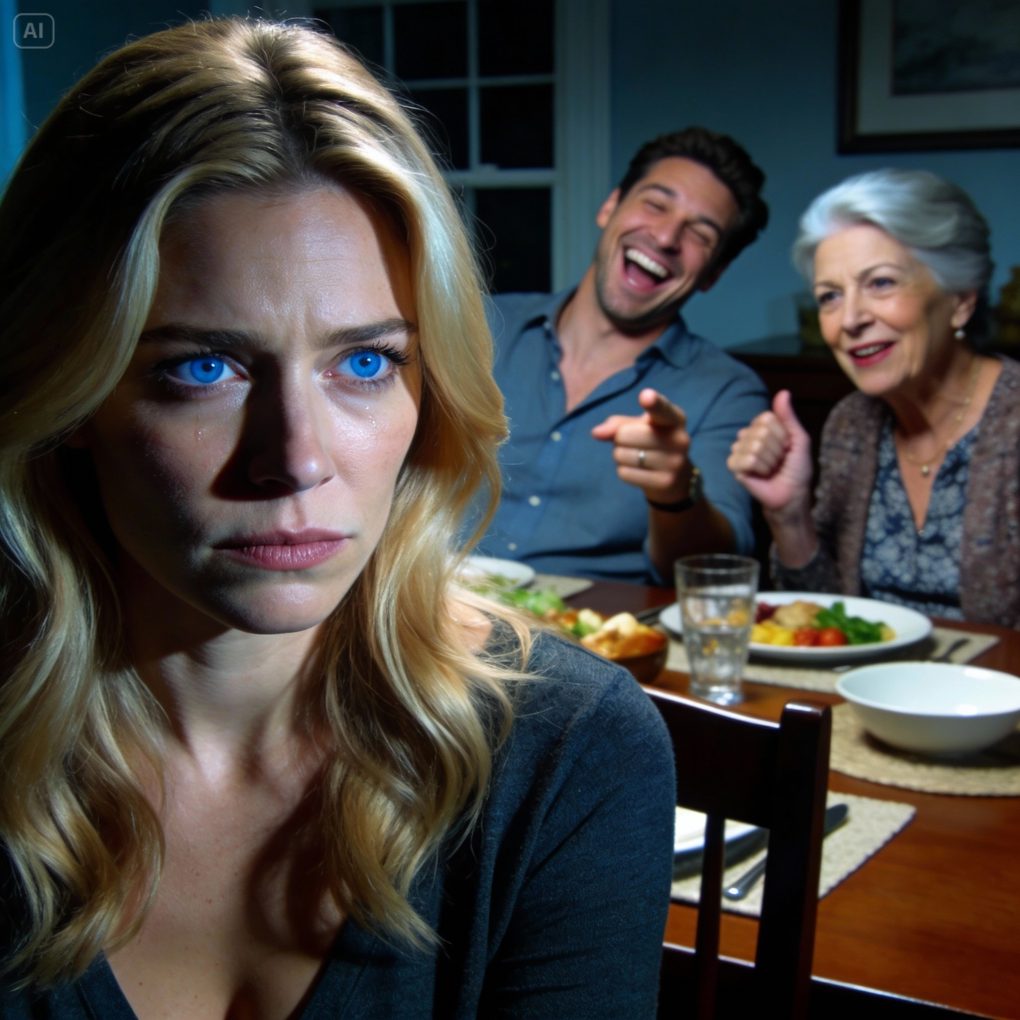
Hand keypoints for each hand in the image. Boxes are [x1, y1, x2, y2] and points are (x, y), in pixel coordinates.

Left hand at [591, 388, 694, 503]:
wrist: (676, 478)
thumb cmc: (653, 442)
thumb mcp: (640, 426)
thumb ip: (618, 424)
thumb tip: (597, 432)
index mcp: (675, 418)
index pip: (662, 409)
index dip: (653, 403)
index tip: (646, 397)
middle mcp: (680, 439)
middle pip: (625, 434)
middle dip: (620, 439)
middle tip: (635, 443)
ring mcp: (674, 462)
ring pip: (622, 455)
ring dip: (620, 455)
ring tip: (637, 456)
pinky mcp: (665, 482)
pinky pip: (624, 473)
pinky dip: (623, 471)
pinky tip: (638, 470)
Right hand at [726, 390, 812, 514]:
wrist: (791, 494)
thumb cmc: (796, 469)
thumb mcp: (799, 439)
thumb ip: (789, 417)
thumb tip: (783, 392)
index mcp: (762, 427)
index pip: (767, 418)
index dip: (782, 435)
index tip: (787, 448)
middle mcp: (748, 436)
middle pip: (761, 432)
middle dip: (776, 450)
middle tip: (779, 461)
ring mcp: (739, 450)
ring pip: (754, 446)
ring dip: (769, 462)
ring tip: (771, 469)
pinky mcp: (734, 466)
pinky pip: (746, 459)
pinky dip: (759, 469)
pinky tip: (760, 475)